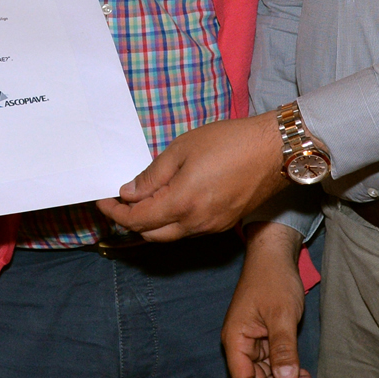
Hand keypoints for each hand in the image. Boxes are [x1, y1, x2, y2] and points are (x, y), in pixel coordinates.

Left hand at [97, 113, 284, 240]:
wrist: (274, 151)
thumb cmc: (229, 142)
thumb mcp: (182, 149)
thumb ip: (152, 175)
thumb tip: (128, 193)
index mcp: (181, 204)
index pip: (137, 220)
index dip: (115, 212)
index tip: (103, 201)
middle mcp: (195, 223)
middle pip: (151, 235)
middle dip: (130, 221)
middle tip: (119, 201)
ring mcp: (211, 227)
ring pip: (170, 235)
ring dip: (151, 223)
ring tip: (143, 199)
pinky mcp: (223, 225)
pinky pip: (188, 230)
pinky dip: (172, 221)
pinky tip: (170, 200)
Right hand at [223, 223, 307, 377]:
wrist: (274, 255)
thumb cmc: (273, 279)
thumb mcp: (281, 315)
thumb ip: (283, 349)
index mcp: (236, 340)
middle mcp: (240, 344)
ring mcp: (253, 341)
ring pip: (266, 372)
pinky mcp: (264, 338)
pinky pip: (273, 361)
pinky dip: (287, 369)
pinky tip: (303, 374)